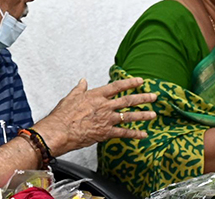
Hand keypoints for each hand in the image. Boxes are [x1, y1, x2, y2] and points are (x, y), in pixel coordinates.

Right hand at [34, 77, 157, 155]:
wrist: (61, 131)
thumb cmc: (63, 115)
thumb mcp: (70, 97)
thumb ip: (79, 89)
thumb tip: (83, 81)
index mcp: (96, 95)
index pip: (117, 86)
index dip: (130, 82)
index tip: (140, 80)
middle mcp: (104, 106)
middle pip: (128, 100)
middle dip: (143, 98)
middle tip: (153, 96)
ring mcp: (107, 119)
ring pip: (130, 116)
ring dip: (143, 115)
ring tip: (153, 114)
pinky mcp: (107, 132)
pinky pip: (124, 133)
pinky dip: (135, 134)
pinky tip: (143, 134)